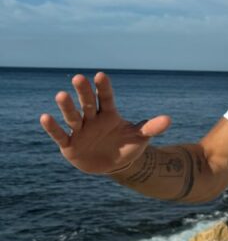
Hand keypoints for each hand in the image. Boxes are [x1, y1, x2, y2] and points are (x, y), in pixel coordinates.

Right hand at [40, 71, 170, 175]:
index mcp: (109, 114)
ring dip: (67, 107)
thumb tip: (168, 120)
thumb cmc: (126, 146)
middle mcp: (92, 118)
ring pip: (72, 116)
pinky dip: (52, 127)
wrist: (114, 165)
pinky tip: (45, 117)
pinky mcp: (69, 144)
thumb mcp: (140, 137)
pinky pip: (59, 134)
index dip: (104, 88)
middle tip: (79, 78)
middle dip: (83, 92)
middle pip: (87, 103)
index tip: (101, 75)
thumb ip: (151, 128)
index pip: (106, 98)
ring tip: (61, 95)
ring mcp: (79, 130)